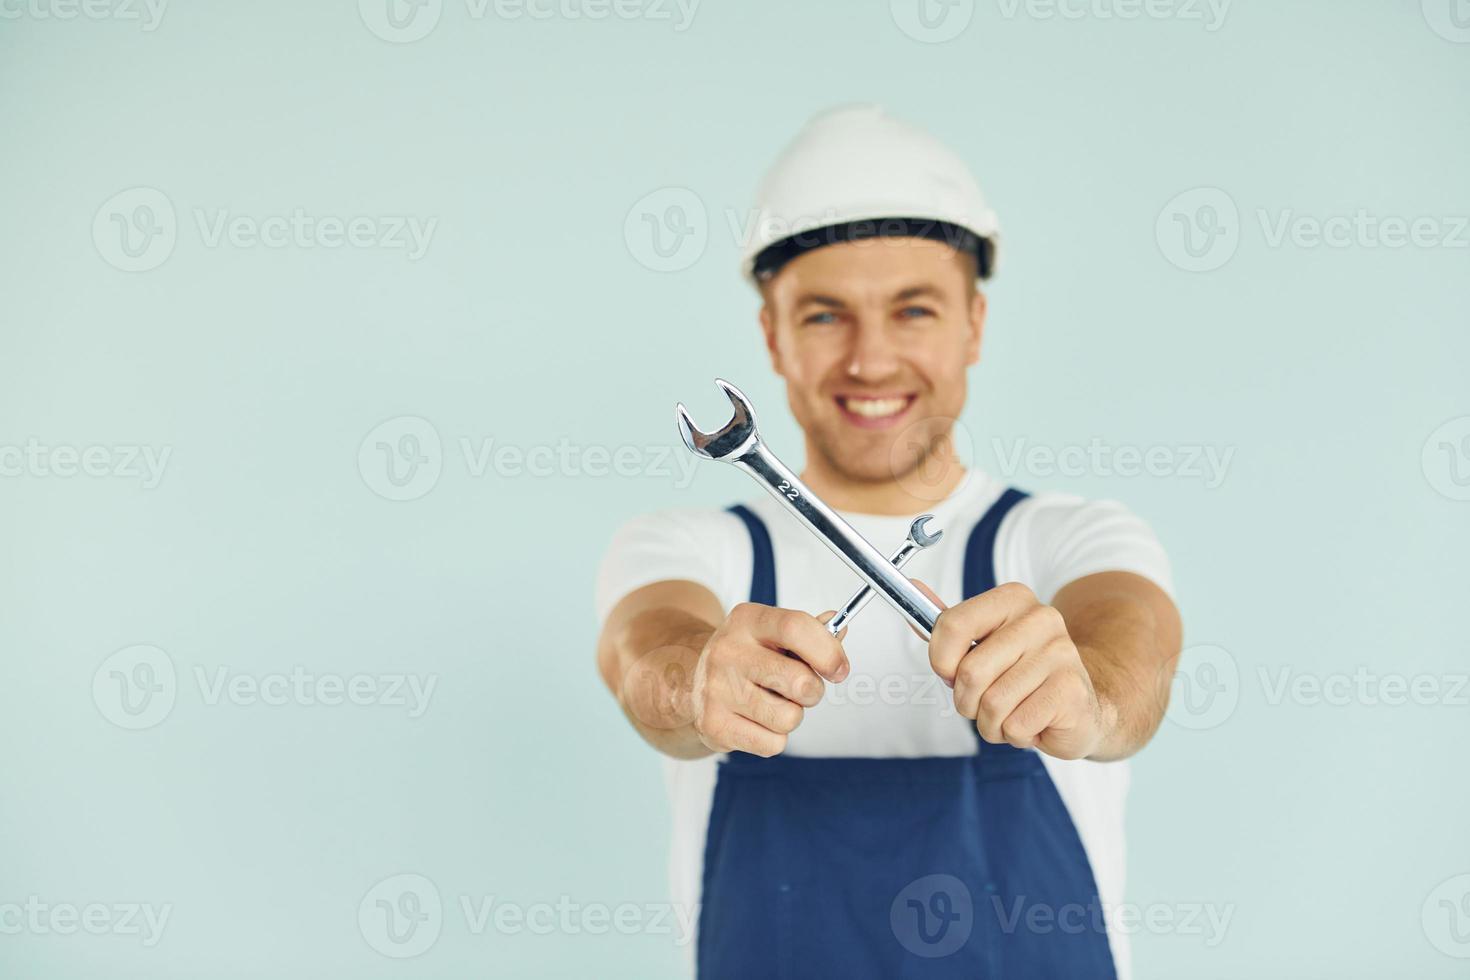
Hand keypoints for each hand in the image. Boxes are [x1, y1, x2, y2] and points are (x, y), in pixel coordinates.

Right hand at [690, 603, 849, 756]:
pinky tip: (755, 720)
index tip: (839, 670)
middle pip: (800, 682)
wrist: (691, 681)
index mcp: (747, 620)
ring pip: (790, 718)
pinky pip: (773, 744)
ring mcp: (717, 689)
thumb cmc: (746, 657)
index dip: (828, 652)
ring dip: (791, 716)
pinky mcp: (713, 725)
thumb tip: (839, 628)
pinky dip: (773, 738)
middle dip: (812, 691)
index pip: (796, 628)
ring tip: (771, 703)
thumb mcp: (771, 633)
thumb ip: (809, 631)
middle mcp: (728, 651)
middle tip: (798, 688)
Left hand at [920, 580, 1106, 760]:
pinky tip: (1034, 722)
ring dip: (992, 723)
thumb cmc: (1021, 676)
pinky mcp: (1071, 691)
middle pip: (969, 672)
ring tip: (1013, 713)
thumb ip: (948, 625)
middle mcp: (1041, 619)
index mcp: (1013, 599)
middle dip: (967, 701)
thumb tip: (912, 587)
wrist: (1078, 707)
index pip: (952, 625)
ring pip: (992, 704)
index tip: (951, 673)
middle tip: (987, 701)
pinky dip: (1015, 735)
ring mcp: (1061, 654)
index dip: (941, 661)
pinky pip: (1015, 726)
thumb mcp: (983, 645)